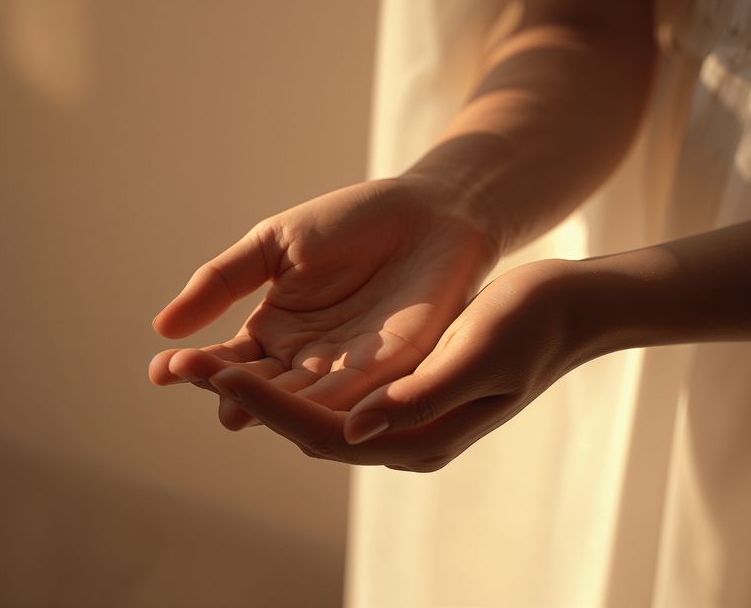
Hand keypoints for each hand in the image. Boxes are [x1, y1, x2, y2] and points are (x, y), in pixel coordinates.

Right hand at [149, 177, 495, 428]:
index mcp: (275, 332)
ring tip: (234, 402)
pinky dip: (327, 409)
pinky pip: (356, 399)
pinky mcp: (395, 373)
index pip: (228, 362)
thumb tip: (162, 327)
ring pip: (301, 403)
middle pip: (259, 389)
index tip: (161, 369)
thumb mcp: (276, 245)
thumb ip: (224, 281)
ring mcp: (349, 372)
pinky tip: (300, 413)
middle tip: (193, 378)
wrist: (430, 212)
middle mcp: (307, 362)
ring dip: (269, 405)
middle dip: (225, 386)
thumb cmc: (355, 222)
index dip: (195, 367)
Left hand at [201, 259, 582, 470]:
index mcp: (420, 438)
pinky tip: (255, 351)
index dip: (268, 407)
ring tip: (200, 361)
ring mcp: (398, 417)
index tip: (218, 375)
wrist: (566, 310)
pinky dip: (285, 374)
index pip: (325, 434)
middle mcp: (402, 438)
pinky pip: (327, 391)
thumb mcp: (481, 355)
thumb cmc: (531, 326)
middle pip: (305, 427)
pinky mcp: (396, 390)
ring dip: (256, 387)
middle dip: (245, 399)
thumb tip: (353, 428)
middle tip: (184, 368)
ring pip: (309, 410)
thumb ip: (422, 397)